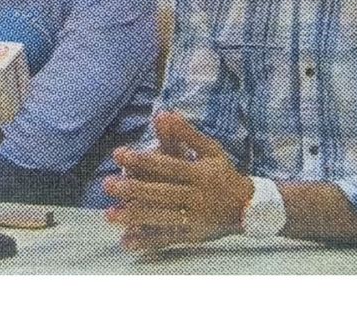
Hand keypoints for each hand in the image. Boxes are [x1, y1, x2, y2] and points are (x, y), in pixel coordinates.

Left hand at [104, 111, 253, 249]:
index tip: (119, 154)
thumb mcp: (211, 150)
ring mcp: (194, 219)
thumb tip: (163, 113)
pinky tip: (126, 241)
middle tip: (107, 184)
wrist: (249, 207)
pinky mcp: (192, 235)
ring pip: (162, 218)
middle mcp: (197, 197)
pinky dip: (147, 242)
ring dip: (135, 217)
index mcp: (200, 174)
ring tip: (110, 214)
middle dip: (133, 189)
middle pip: (161, 193)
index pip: (168, 166)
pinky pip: (167, 239)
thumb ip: (186, 134)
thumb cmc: (223, 173)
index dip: (143, 160)